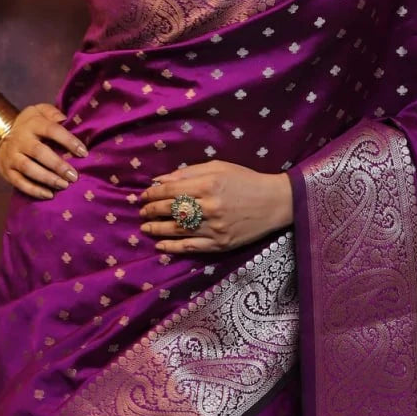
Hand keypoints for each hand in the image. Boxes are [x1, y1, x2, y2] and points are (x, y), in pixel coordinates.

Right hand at [0, 103, 87, 199]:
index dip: (68, 141)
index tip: (83, 152)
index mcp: (32, 123)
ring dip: (47, 179)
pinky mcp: (6, 170)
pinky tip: (49, 194)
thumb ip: (54, 113)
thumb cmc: (30, 124)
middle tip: (74, 176)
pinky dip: (34, 190)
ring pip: (28, 168)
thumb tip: (68, 121)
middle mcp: (20, 139)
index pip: (52, 130)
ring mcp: (11, 156)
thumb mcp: (40, 111)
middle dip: (58, 165)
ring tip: (64, 185)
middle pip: (39, 152)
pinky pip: (19, 182)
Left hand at [138, 161, 292, 254]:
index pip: (170, 190)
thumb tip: (159, 180)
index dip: (152, 194)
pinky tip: (161, 245)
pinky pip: (191, 247)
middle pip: (170, 210)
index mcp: (208, 184)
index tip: (143, 197)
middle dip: (151, 211)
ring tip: (145, 228)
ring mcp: (214, 228)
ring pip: (177, 230)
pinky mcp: (220, 244)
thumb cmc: (245, 180)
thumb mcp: (218, 168)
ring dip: (157, 229)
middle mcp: (209, 207)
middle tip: (142, 212)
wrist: (275, 202)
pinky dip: (173, 247)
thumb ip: (188, 172)